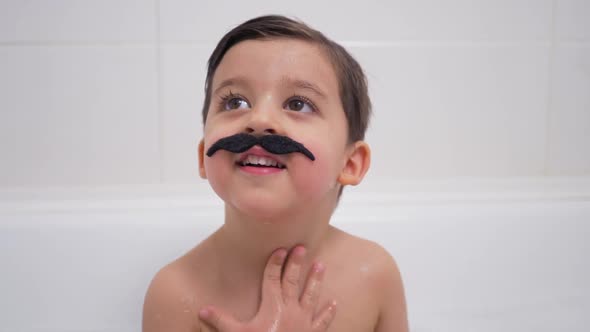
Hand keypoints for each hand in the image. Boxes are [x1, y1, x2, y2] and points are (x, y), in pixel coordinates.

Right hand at [199, 246, 336, 331]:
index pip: (272, 278)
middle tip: (301, 248)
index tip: (280, 249)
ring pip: (311, 295)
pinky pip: (322, 321)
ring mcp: (303, 321)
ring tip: (320, 265)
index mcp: (272, 306)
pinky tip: (334, 303)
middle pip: (292, 281)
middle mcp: (290, 309)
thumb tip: (203, 310)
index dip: (275, 263)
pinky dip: (328, 312)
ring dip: (315, 280)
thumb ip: (221, 321)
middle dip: (296, 264)